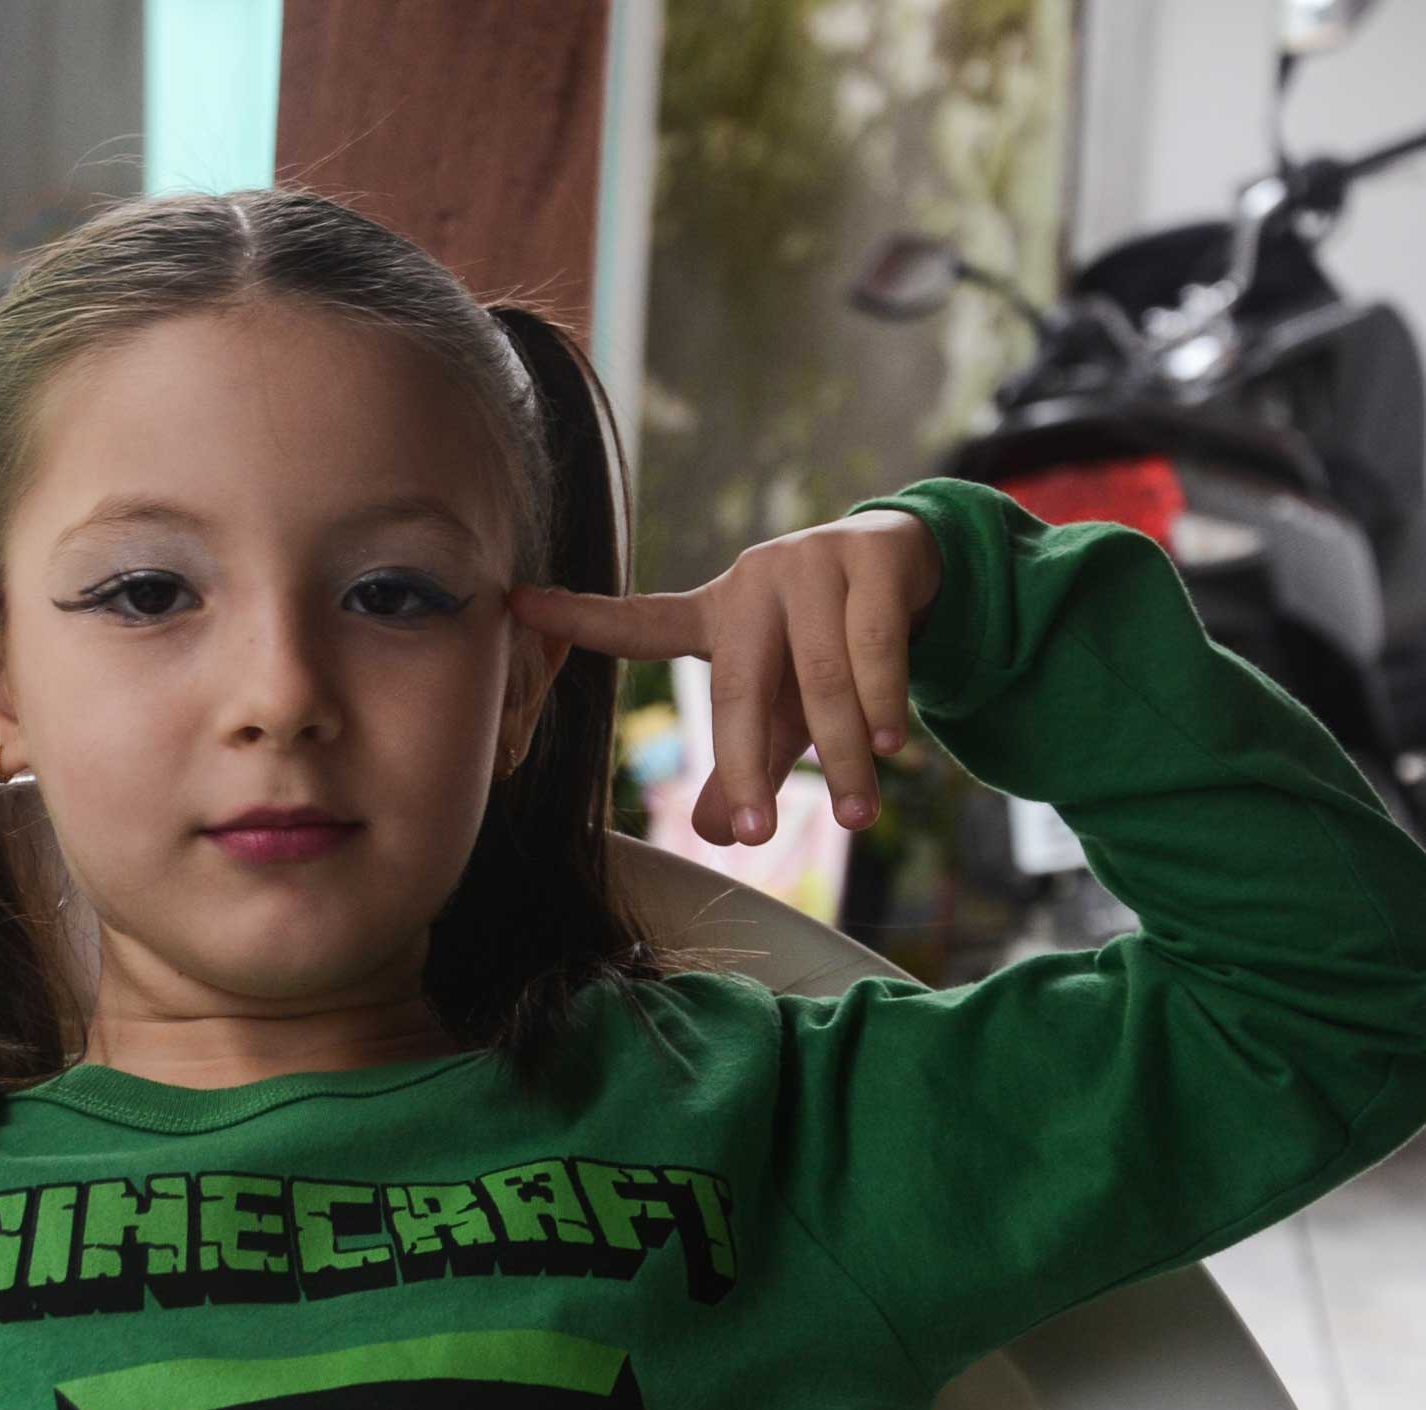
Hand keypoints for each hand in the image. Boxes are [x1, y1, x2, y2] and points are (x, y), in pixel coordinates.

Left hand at [505, 508, 942, 845]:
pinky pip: (875, 648)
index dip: (579, 619)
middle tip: (756, 837)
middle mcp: (750, 582)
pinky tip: (891, 746)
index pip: (638, 624)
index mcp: (712, 614)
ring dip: (843, 755)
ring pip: (822, 677)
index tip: (513, 602)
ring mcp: (809, 563)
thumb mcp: (781, 708)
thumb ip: (747, 764)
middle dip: (747, 769)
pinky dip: (883, 704)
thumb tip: (714, 836)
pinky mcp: (869, 556)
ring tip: (857, 816)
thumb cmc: (826, 645)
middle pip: (737, 688)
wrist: (911, 567)